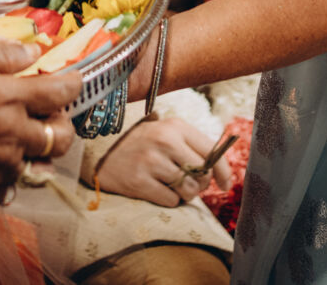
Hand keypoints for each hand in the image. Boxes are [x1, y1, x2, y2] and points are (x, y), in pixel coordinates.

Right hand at [0, 42, 78, 203]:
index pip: (60, 92)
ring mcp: (2, 164)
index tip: (74, 80)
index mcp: (11, 98)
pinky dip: (8, 179)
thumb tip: (32, 51)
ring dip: (38, 154)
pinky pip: (10, 189)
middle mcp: (15, 134)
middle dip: (62, 125)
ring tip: (24, 141)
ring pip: (39, 166)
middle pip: (60, 138)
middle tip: (48, 115)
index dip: (73, 84)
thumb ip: (2, 55)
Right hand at [91, 116, 234, 208]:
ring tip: (172, 186)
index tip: (226, 185)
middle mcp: (164, 141)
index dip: (223, 171)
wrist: (100, 153)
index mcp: (175, 126)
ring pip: (188, 190)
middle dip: (200, 184)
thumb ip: (191, 146)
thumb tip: (220, 172)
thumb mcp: (165, 133)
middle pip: (202, 174)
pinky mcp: (138, 181)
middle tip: (189, 183)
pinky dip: (169, 200)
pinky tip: (157, 190)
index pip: (211, 151)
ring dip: (184, 194)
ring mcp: (150, 161)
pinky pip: (171, 201)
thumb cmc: (141, 144)